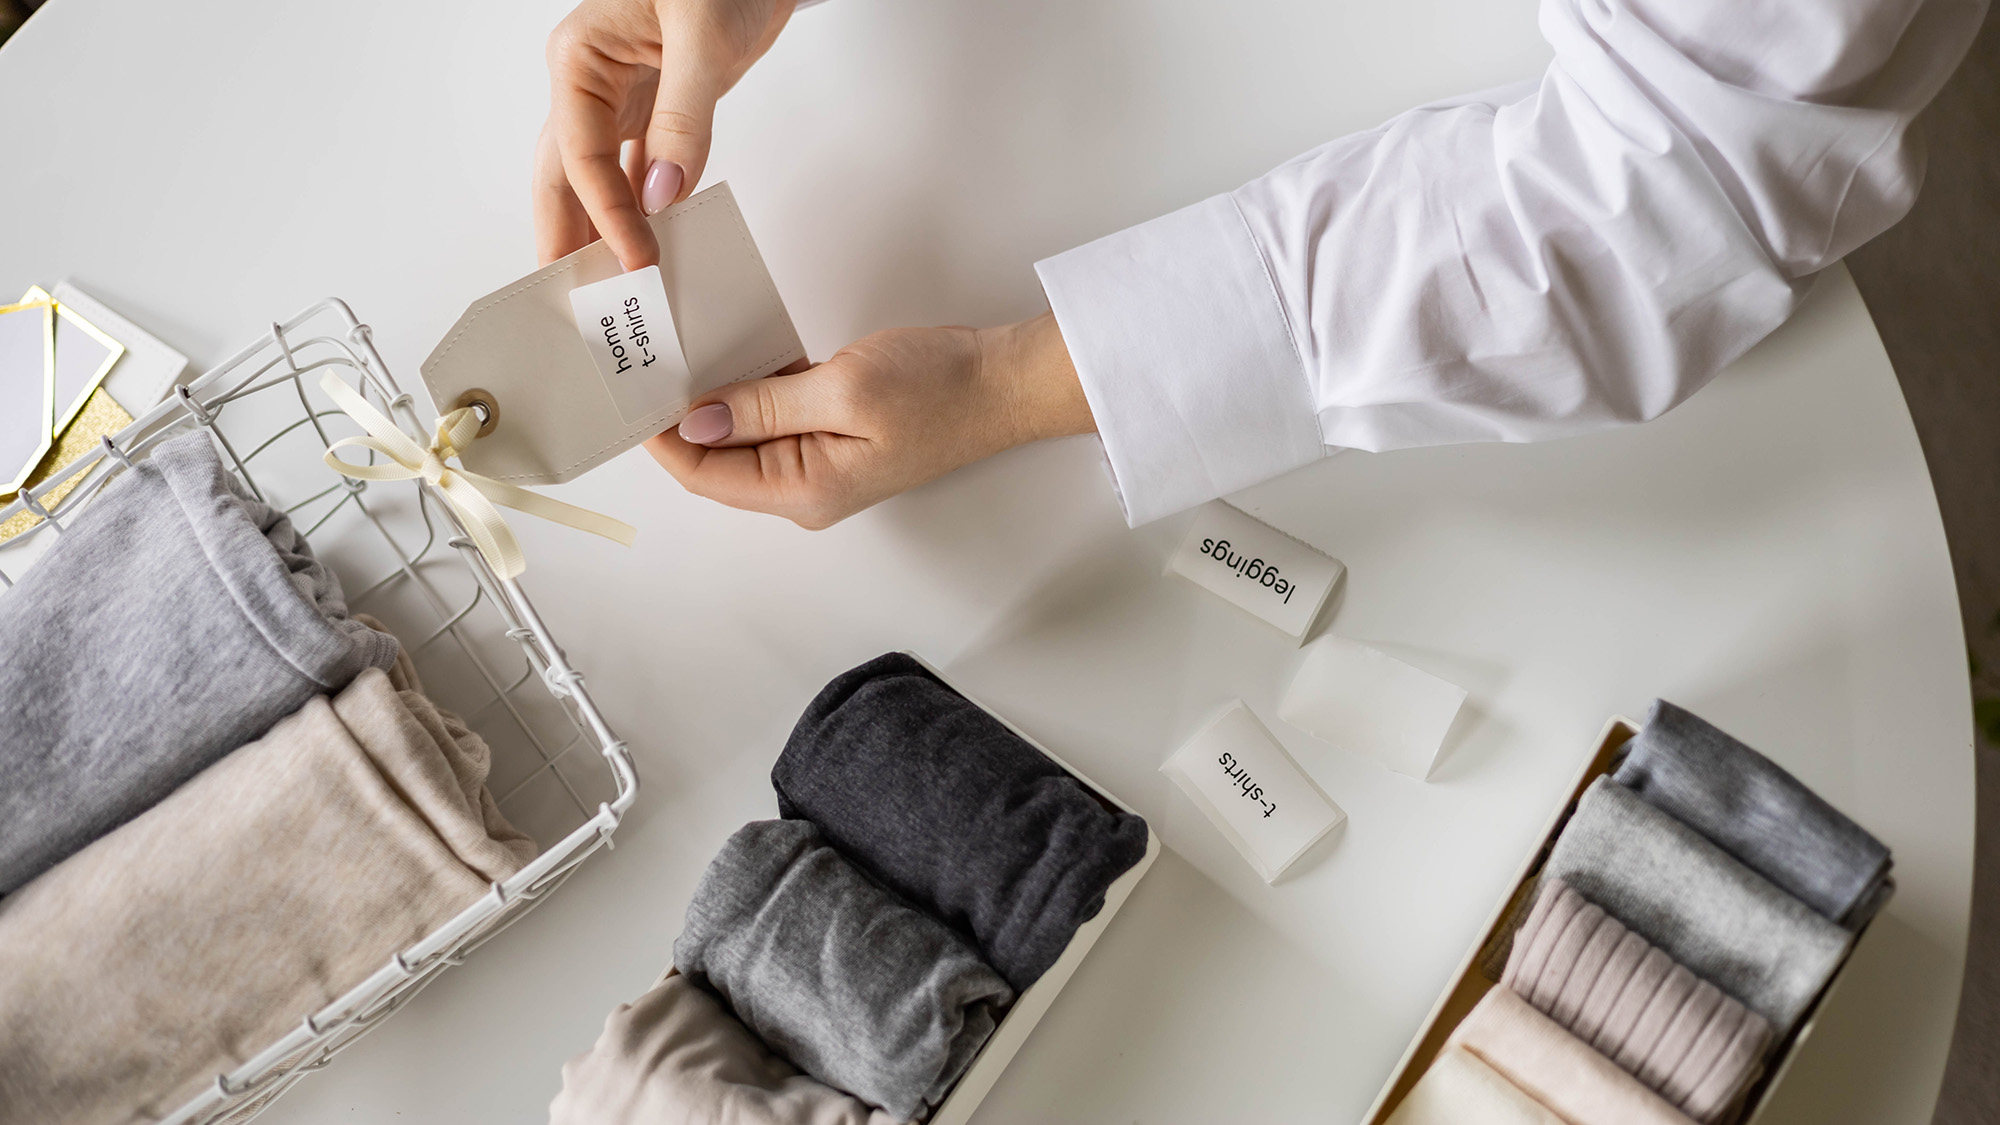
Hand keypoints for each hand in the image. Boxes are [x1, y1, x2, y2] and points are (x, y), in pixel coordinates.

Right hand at [536, 0, 796, 270]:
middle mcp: (588, 81)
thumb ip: (684, 118)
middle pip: (564, 173)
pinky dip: (641, 208)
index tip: (635, 259)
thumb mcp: (704, 40)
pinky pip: (637, 169)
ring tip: (606, 289)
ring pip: (595, 177)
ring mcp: (618, 97)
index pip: (579, 153)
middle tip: (572, 302)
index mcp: (579, 58)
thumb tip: (663, 192)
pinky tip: (649, 244)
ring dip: (601, 230)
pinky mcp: (654, 110)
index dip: (606, 212)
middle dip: (567, 237)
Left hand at [645, 313, 1095, 527]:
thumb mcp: (842, 389)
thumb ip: (762, 405)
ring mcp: (818, 459)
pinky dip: (751, 380)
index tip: (629, 386)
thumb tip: (694, 419)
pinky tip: (736, 344)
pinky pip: (774, 410)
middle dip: (679, 410)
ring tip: (681, 342)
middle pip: (715, 455)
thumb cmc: (940, 390)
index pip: (703, 472)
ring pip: (742, 428)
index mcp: (802, 490)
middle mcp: (803, 486)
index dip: (659, 434)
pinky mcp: (832, 430)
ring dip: (715, 390)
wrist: (1004, 381)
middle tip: (645, 355)